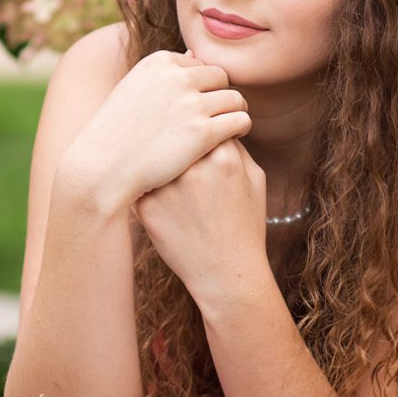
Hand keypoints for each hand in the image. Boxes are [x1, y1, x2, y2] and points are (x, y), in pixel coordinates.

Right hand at [65, 48, 249, 206]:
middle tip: (217, 117)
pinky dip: (241, 128)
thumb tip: (194, 54)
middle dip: (221, 96)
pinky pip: (240, 120)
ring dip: (235, 112)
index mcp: (160, 62)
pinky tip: (233, 139)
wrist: (101, 167)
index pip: (199, 65)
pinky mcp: (204, 132)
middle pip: (221, 78)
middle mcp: (177, 77)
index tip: (195, 107)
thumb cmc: (116, 133)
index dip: (201, 87)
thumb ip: (165, 73)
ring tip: (229, 127)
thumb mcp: (134, 89)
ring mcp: (191, 104)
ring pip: (235, 99)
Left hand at [134, 136, 268, 303]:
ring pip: (156, 157)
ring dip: (159, 161)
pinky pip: (142, 182)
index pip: (204, 124)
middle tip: (181, 157)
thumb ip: (237, 148)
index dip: (201, 131)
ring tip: (171, 180)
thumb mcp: (255, 180)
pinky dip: (148, 186)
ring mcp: (167, 187)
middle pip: (176, 137)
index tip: (200, 142)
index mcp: (224, 156)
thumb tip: (216, 126)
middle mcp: (193, 168)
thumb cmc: (244, 225)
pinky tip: (162, 201)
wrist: (226, 272)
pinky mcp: (147, 207)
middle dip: (178, 143)